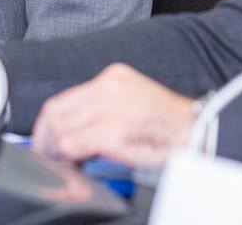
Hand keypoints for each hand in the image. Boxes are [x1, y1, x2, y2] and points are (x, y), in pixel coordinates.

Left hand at [32, 63, 195, 166]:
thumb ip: (104, 107)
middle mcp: (108, 86)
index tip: (47, 139)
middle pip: (56, 111)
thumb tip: (75, 130)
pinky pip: (72, 144)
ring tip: (61, 162)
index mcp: (113, 77)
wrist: (196, 133)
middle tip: (48, 155)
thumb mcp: (133, 102)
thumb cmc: (169, 126)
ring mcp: (109, 107)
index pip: (64, 98)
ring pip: (59, 127)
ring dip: (54, 149)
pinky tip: (75, 165)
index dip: (49, 123)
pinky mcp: (111, 130)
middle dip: (45, 137)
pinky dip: (67, 157)